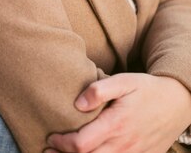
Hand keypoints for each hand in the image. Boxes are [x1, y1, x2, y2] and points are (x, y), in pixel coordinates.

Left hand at [44, 72, 190, 152]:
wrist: (177, 102)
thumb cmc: (147, 89)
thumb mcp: (124, 81)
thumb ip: (99, 90)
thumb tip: (78, 104)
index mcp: (116, 124)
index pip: (81, 144)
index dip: (62, 144)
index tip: (51, 137)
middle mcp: (123, 145)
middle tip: (48, 151)